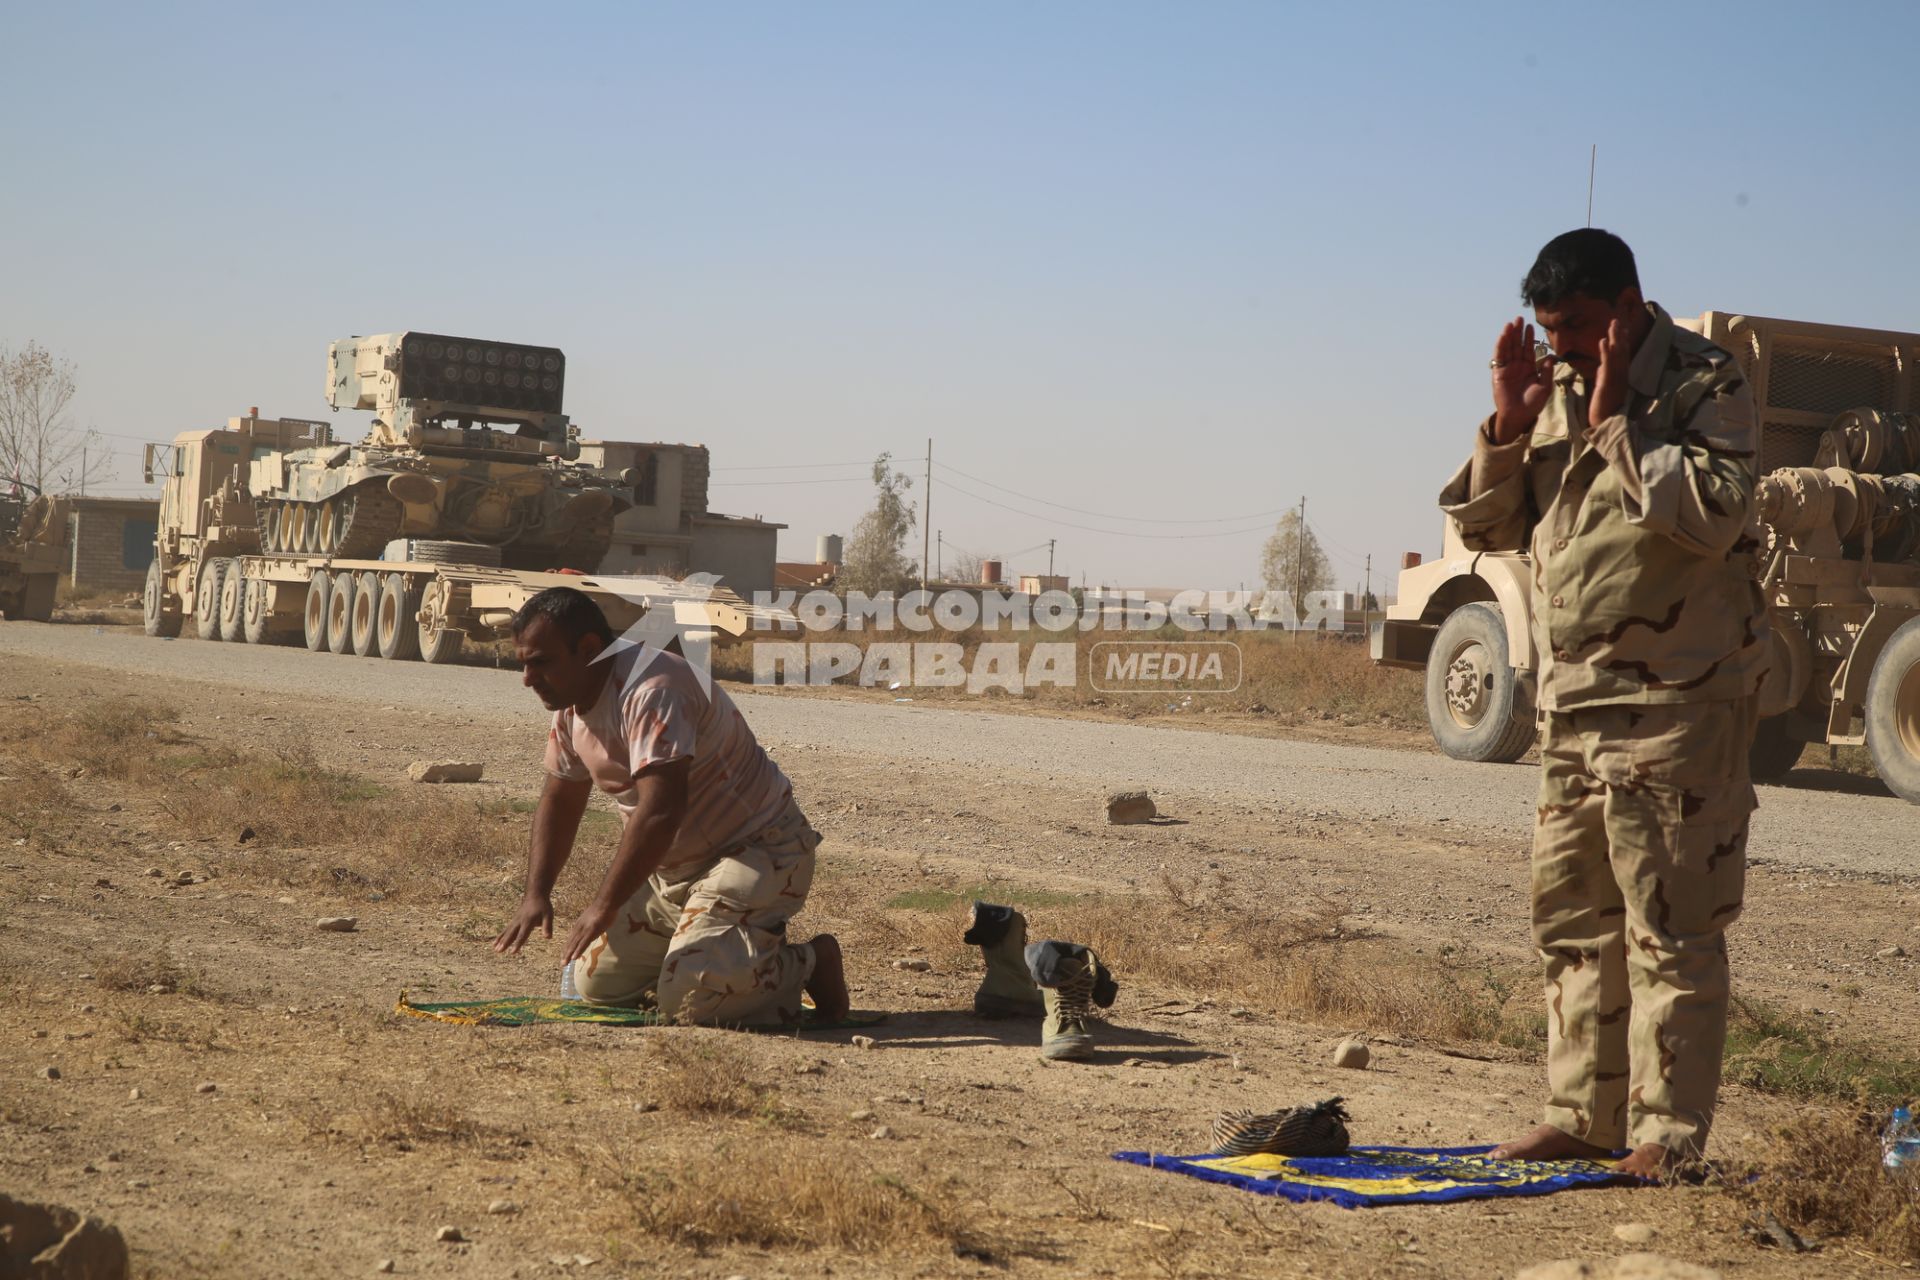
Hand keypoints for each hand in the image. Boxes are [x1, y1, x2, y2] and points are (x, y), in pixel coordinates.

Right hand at [493, 893, 552, 954]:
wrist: (535, 894)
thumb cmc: (543, 906)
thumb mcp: (548, 915)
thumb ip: (547, 926)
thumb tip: (548, 937)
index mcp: (528, 921)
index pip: (522, 935)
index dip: (517, 944)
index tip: (512, 952)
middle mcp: (520, 921)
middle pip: (511, 934)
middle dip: (505, 943)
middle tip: (499, 951)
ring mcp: (515, 920)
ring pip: (507, 932)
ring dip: (501, 940)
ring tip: (495, 949)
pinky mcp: (514, 920)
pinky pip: (506, 929)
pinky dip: (500, 936)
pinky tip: (495, 943)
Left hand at [561, 899, 619, 967]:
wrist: (606, 902)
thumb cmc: (603, 908)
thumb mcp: (593, 918)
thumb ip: (591, 925)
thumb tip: (592, 930)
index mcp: (580, 924)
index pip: (572, 937)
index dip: (568, 946)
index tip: (565, 954)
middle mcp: (580, 928)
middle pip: (571, 942)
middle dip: (566, 953)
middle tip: (562, 963)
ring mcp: (585, 930)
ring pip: (575, 944)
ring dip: (569, 954)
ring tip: (565, 963)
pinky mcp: (591, 932)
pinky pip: (583, 943)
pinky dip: (578, 950)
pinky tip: (574, 958)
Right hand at [1489, 317, 1554, 443]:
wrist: (1519, 416)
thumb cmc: (1533, 404)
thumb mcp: (1545, 386)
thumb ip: (1547, 371)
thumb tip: (1551, 355)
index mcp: (1529, 368)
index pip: (1529, 349)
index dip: (1529, 338)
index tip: (1530, 326)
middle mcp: (1517, 366)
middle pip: (1517, 345)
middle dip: (1518, 332)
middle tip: (1519, 318)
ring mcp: (1507, 369)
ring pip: (1508, 348)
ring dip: (1509, 336)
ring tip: (1511, 323)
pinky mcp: (1498, 373)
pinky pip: (1499, 357)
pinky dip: (1500, 346)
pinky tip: (1503, 335)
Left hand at [1588, 317, 1627, 423]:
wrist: (1604, 421)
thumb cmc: (1604, 405)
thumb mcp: (1603, 386)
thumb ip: (1604, 374)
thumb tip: (1602, 365)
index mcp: (1620, 374)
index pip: (1622, 354)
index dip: (1622, 339)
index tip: (1620, 325)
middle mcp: (1621, 374)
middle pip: (1622, 350)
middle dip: (1620, 334)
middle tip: (1617, 319)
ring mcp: (1616, 378)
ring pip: (1617, 355)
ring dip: (1615, 338)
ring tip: (1613, 324)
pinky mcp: (1608, 384)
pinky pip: (1608, 366)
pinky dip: (1606, 352)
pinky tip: (1603, 341)